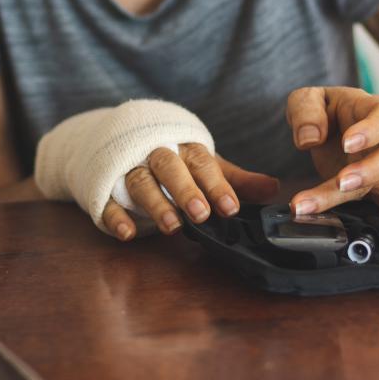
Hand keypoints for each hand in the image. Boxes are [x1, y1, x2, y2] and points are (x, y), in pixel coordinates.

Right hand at [101, 145, 278, 240]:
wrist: (116, 145)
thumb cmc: (171, 162)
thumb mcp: (202, 167)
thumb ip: (233, 179)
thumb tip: (274, 188)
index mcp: (181, 146)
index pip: (200, 161)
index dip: (215, 184)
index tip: (229, 207)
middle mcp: (153, 154)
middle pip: (168, 167)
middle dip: (184, 190)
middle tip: (200, 214)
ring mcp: (126, 170)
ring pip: (139, 182)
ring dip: (155, 203)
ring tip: (172, 226)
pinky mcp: (105, 189)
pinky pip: (107, 202)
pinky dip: (116, 217)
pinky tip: (128, 233)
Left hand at [286, 86, 378, 222]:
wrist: (333, 123)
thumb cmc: (325, 109)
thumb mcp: (309, 98)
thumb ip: (306, 112)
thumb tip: (309, 138)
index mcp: (369, 109)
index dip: (370, 131)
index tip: (347, 144)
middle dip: (369, 169)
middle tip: (341, 181)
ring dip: (357, 192)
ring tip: (326, 201)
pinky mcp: (370, 184)